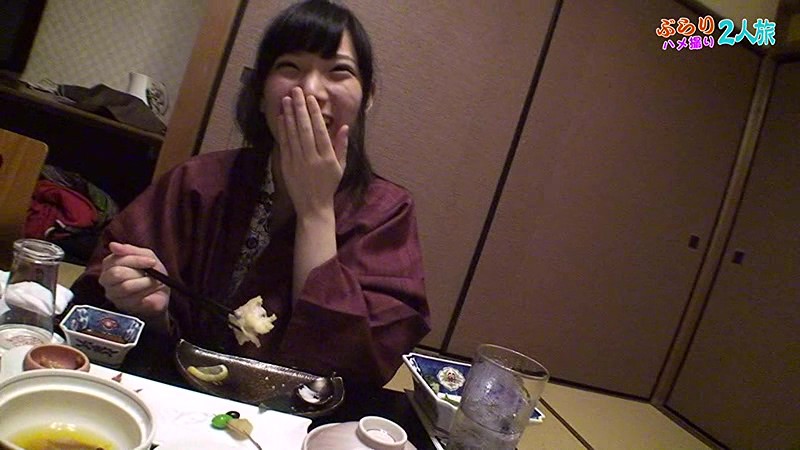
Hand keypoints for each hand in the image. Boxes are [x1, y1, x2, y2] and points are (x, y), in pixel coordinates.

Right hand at [98, 242, 169, 318]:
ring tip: (154, 282)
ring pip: (125, 287)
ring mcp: (113, 295)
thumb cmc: (151, 273)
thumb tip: (112, 245)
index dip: (136, 260)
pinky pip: (133, 300)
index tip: (151, 261)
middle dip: (138, 272)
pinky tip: (151, 292)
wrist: (161, 294)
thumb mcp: (145, 256)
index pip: (116, 261)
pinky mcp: (122, 307)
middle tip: (151, 273)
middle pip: (116, 273)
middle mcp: (107, 280)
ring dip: (145, 283)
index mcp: (109, 265)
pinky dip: (147, 294)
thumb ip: (130, 250)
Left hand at [276, 86, 347, 219]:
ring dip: (289, 115)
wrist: (313, 206)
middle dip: (300, 108)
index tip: (311, 99)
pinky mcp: (287, 166)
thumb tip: (344, 126)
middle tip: (296, 92)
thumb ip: (341, 146)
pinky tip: (281, 118)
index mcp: (327, 158)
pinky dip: (282, 130)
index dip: (315, 113)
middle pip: (305, 129)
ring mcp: (298, 162)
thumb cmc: (329, 185)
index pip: (320, 131)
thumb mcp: (341, 167)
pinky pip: (284, 144)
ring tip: (286, 99)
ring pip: (292, 134)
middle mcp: (312, 158)